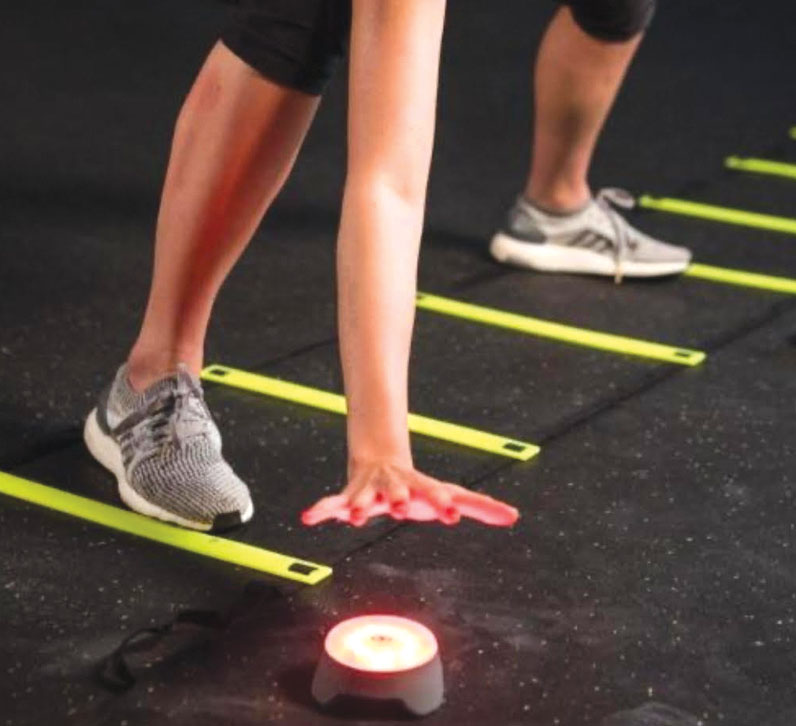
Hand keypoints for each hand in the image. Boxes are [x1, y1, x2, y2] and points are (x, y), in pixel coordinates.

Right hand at [301, 460, 518, 526]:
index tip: (453, 515)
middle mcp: (394, 486)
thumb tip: (515, 516)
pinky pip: (332, 503)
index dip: (442, 504)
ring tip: (357, 517)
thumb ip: (480, 506)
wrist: (380, 460)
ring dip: (360, 505)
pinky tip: (308, 518)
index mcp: (420, 487)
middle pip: (397, 491)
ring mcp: (370, 490)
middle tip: (401, 509)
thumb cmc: (419, 486)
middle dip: (398, 498)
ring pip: (364, 497)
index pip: (434, 493)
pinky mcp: (349, 497)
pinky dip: (321, 510)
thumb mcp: (449, 493)